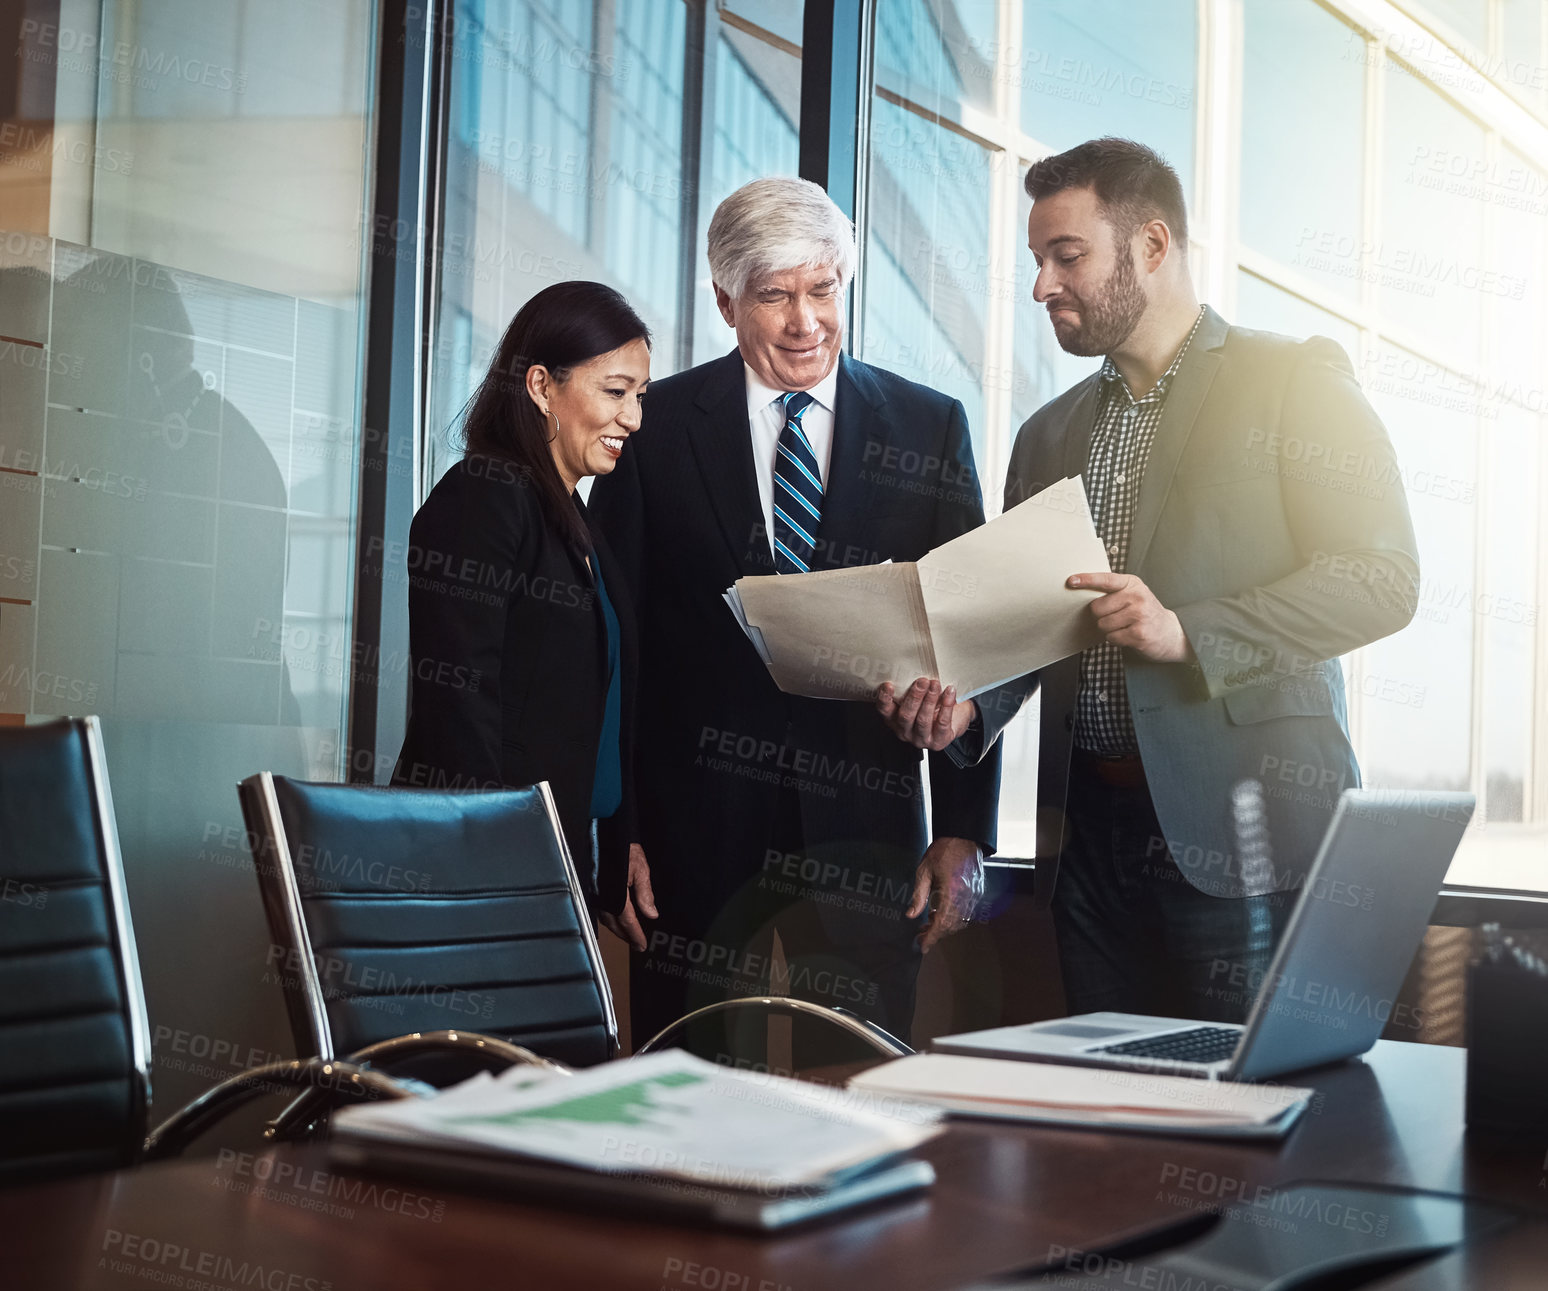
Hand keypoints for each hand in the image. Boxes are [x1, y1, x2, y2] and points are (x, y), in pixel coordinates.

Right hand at [598, 843, 657, 951]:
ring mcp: (595, 893)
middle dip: (626, 935)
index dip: (635, 934)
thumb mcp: (640, 868)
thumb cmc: (624, 848)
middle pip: (614, 923)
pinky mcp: (592, 888)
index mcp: (615, 893)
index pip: (627, 920)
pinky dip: (610, 918)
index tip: (642, 945)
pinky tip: (616, 918)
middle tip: (636, 944)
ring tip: (628, 934)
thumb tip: (652, 914)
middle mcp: (602, 896)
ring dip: (617, 928)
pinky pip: (600, 909)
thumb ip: (645, 893)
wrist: (605, 833)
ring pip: (605, 918)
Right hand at [875, 678, 976, 751]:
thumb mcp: (919, 697)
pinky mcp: (939, 741)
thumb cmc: (934, 705)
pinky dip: (946, 706)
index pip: (885, 710)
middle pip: (905, 715)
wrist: (957, 718)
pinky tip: (949, 693)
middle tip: (922, 681)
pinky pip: (942, 723)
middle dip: (914, 697)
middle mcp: (905, 731)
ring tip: (935, 684)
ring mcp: (921, 738)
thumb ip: (911, 688)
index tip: (888, 684)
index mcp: (895, 719)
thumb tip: (913, 667)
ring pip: (923, 720)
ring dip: (930, 700)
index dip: (884, 698)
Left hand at [907, 836, 984, 952]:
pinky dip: (954, 916)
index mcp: (952, 893)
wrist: (964, 836)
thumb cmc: (943, 851)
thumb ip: (918, 896)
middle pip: (952, 925)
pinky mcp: (978, 891)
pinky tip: (940, 912)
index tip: (923, 946)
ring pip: (960, 920)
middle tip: (921, 936)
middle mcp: (967, 897)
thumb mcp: (924, 871)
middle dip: (936, 933)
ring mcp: (975, 895)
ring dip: (945, 925)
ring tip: (928, 924)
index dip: (932, 937)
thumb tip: (911, 915)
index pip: (942, 923)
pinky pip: (966, 911)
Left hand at [1068, 572, 1193, 662]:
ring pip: (1102, 624)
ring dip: (1108, 629)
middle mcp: (1137, 597)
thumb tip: (1083, 594)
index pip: (1105, 579)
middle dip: (1101, 616)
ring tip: (1124, 627)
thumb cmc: (1145, 613)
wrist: (1171, 633)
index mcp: (1132, 584)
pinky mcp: (1139, 634)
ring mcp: (1139, 615)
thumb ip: (1114, 592)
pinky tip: (1128, 635)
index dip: (1087, 580)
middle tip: (1116, 617)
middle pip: (1097, 607)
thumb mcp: (1134, 595)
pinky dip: (1116, 639)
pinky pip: (1111, 638)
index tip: (1071, 580)